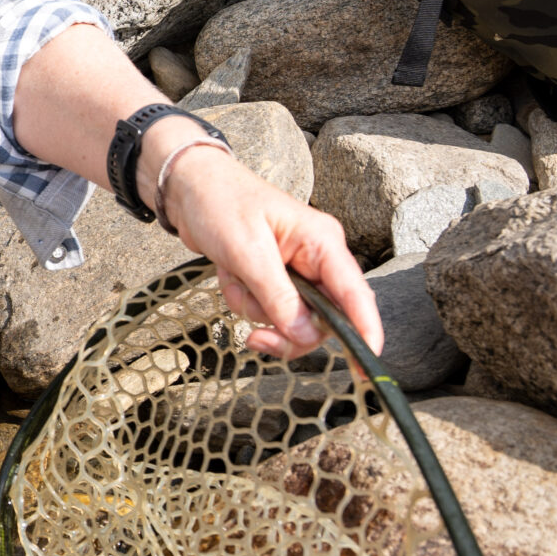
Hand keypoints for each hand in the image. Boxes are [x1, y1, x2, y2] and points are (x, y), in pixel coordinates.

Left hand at [151, 138, 381, 361]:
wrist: (188, 187)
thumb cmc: (220, 204)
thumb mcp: (247, 252)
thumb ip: (278, 296)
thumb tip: (306, 335)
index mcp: (322, 241)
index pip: (355, 295)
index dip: (365, 332)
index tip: (367, 368)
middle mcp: (317, 257)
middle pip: (322, 318)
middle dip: (285, 328)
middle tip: (256, 337)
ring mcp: (296, 269)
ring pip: (290, 318)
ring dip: (255, 310)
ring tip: (233, 279)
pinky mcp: (275, 277)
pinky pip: (266, 308)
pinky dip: (244, 300)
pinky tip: (229, 276)